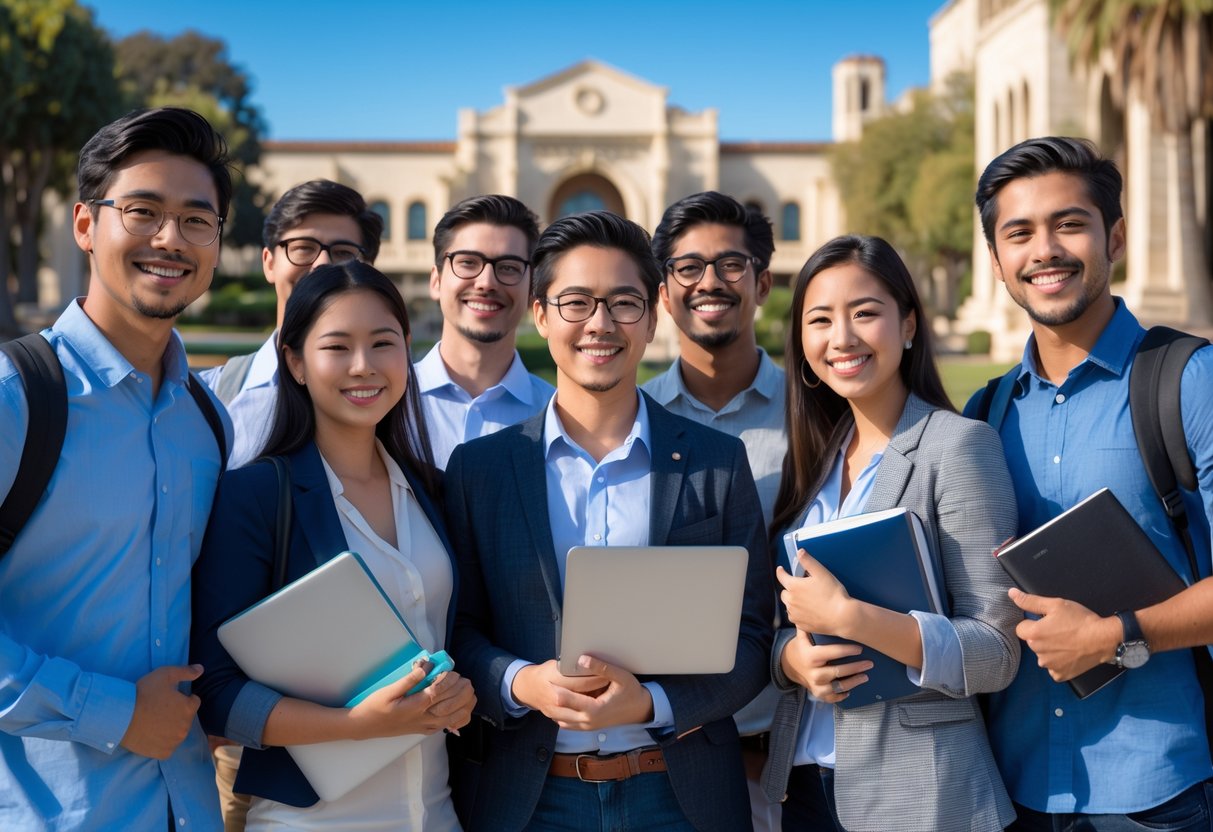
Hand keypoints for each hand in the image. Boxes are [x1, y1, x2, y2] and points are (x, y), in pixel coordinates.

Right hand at [121, 665, 203, 759]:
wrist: (120, 717)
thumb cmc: (144, 693)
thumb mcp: (165, 675)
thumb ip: (186, 672)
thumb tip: (201, 669)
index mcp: (189, 708)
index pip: (193, 701)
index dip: (182, 698)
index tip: (168, 698)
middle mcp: (186, 727)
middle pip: (186, 718)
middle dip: (177, 713)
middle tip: (159, 709)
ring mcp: (175, 742)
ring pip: (177, 733)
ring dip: (171, 728)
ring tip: (153, 721)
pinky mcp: (163, 753)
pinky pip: (167, 747)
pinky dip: (162, 742)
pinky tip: (151, 734)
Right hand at [349, 663, 475, 738]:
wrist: (365, 726)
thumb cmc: (375, 705)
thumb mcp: (388, 689)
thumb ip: (409, 679)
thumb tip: (426, 667)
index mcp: (414, 706)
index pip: (439, 692)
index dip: (449, 681)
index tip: (453, 671)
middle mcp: (423, 718)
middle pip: (450, 705)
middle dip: (461, 691)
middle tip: (465, 679)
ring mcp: (425, 726)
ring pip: (452, 717)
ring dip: (464, 704)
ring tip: (469, 692)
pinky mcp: (425, 730)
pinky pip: (447, 726)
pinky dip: (459, 718)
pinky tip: (464, 709)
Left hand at [512, 658, 651, 730]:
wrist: (640, 710)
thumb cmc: (631, 692)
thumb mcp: (620, 676)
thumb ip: (601, 668)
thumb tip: (582, 659)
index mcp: (594, 709)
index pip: (565, 699)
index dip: (553, 688)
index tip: (546, 677)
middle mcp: (588, 721)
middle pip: (558, 710)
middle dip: (550, 696)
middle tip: (544, 682)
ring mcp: (587, 727)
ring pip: (559, 719)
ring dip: (554, 706)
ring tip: (550, 689)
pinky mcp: (587, 727)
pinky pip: (566, 723)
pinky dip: (560, 713)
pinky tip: (560, 700)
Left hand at [776, 551, 854, 637]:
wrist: (842, 616)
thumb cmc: (833, 594)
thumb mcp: (821, 573)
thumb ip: (808, 561)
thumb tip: (799, 552)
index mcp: (794, 586)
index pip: (781, 576)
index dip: (781, 571)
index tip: (781, 570)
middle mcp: (791, 601)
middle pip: (784, 592)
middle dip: (790, 588)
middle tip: (801, 587)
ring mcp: (795, 614)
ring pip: (789, 605)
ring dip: (793, 601)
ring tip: (806, 599)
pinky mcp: (800, 625)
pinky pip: (794, 617)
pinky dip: (798, 613)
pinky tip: (808, 611)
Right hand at [781, 630, 870, 703]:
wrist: (789, 665)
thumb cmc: (802, 647)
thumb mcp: (803, 636)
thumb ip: (810, 624)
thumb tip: (820, 607)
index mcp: (810, 656)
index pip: (831, 653)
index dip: (847, 651)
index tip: (860, 648)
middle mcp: (812, 672)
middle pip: (837, 671)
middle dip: (855, 667)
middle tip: (869, 663)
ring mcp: (815, 685)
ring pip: (838, 686)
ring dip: (854, 682)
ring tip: (866, 676)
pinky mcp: (818, 694)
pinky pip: (833, 698)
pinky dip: (843, 695)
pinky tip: (851, 689)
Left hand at [1010, 587, 1120, 680]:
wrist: (1104, 639)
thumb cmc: (1080, 620)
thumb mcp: (1055, 605)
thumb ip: (1030, 601)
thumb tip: (1011, 594)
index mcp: (1034, 634)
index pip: (1021, 628)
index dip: (1032, 623)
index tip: (1046, 622)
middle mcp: (1038, 652)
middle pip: (1031, 642)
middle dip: (1041, 636)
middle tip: (1059, 630)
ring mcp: (1050, 665)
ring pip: (1042, 655)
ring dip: (1049, 650)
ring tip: (1066, 641)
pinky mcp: (1060, 675)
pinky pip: (1053, 668)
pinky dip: (1059, 662)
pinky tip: (1069, 653)